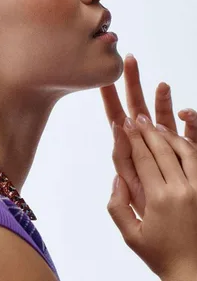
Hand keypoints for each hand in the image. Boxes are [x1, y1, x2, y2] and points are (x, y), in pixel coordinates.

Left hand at [99, 53, 196, 217]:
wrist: (175, 226)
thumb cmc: (148, 209)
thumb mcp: (128, 184)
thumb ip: (122, 157)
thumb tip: (119, 129)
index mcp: (129, 149)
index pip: (116, 118)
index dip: (109, 98)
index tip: (100, 78)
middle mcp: (148, 143)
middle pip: (138, 108)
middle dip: (133, 85)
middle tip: (129, 60)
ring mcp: (169, 146)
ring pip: (165, 117)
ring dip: (163, 100)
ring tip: (161, 84)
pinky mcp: (189, 154)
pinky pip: (191, 134)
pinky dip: (191, 122)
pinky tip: (187, 114)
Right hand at [107, 115, 196, 279]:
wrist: (194, 272)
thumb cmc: (161, 254)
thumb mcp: (130, 235)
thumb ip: (117, 205)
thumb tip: (117, 178)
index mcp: (159, 198)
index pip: (143, 158)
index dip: (131, 138)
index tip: (124, 123)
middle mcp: (181, 190)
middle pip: (162, 150)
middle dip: (147, 131)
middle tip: (137, 117)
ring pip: (185, 151)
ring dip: (169, 135)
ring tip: (156, 125)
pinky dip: (189, 147)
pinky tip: (179, 140)